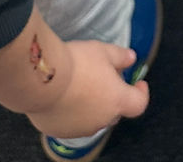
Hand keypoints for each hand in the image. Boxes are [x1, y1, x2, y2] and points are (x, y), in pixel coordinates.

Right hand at [27, 41, 148, 139]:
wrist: (41, 78)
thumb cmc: (76, 63)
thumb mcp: (102, 50)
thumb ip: (120, 56)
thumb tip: (131, 58)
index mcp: (117, 101)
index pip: (139, 104)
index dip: (141, 93)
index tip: (138, 83)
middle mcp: (102, 120)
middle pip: (114, 110)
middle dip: (111, 96)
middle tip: (101, 76)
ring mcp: (80, 129)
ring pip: (92, 117)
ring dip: (90, 105)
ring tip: (78, 83)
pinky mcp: (59, 131)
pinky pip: (70, 122)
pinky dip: (70, 112)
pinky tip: (62, 95)